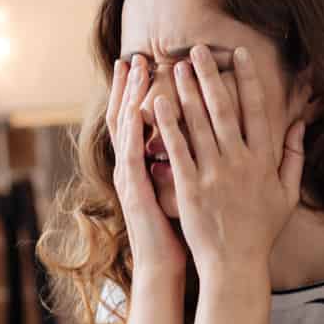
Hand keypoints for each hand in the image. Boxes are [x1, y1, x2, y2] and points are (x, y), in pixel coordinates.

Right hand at [108, 55, 187, 280]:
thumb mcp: (181, 191)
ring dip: (127, 96)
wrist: (161, 266)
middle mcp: (130, 166)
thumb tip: (198, 142)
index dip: (140, 93)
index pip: (139, 120)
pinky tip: (137, 106)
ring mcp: (128, 177)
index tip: (147, 66)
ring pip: (124, 128)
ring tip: (131, 70)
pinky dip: (134, 128)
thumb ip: (185, 163)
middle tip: (132, 56)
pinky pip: (131, 153)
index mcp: (142, 165)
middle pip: (125, 116)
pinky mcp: (134, 190)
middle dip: (128, 85)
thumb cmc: (178, 230)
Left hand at [155, 46, 304, 277]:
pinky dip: (167, 125)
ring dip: (186, 92)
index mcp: (264, 160)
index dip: (248, 79)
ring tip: (174, 67)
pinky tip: (156, 104)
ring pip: (199, 124)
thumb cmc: (261, 230)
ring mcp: (214, 174)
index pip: (257, 110)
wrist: (235, 264)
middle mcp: (240, 162)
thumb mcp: (287, 193)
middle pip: (224, 109)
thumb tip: (300, 122)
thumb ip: (293, 156)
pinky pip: (177, 150)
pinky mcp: (190, 188)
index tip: (238, 53)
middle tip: (197, 49)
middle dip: (210, 75)